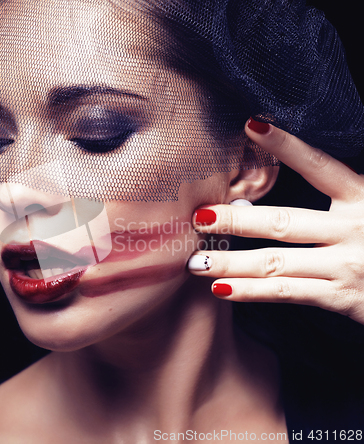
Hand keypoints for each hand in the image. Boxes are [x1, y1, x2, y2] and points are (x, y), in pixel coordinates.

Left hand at [189, 119, 363, 324]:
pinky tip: (221, 289)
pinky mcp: (342, 297)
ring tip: (194, 261)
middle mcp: (354, 227)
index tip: (250, 126)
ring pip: (276, 261)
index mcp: (363, 196)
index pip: (319, 165)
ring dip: (231, 261)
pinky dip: (251, 292)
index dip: (285, 146)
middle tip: (198, 215)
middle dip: (236, 219)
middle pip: (283, 221)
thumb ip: (340, 189)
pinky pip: (287, 292)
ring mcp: (346, 264)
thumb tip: (281, 184)